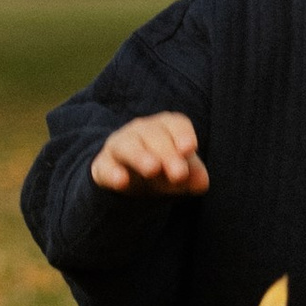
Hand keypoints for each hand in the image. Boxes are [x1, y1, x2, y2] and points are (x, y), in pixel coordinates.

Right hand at [90, 112, 209, 195]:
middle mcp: (140, 131)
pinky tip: (122, 182)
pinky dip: (112, 173)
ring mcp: (119, 146)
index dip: (182, 134)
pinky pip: (105, 167)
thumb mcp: (179, 174)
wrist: (127, 181)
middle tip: (179, 173)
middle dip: (167, 153)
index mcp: (164, 128)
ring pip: (128, 145)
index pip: (174, 124)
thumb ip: (192, 176)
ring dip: (140, 156)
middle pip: (153, 135)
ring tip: (152, 169)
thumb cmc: (161, 170)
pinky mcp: (102, 166)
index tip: (190, 148)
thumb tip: (202, 182)